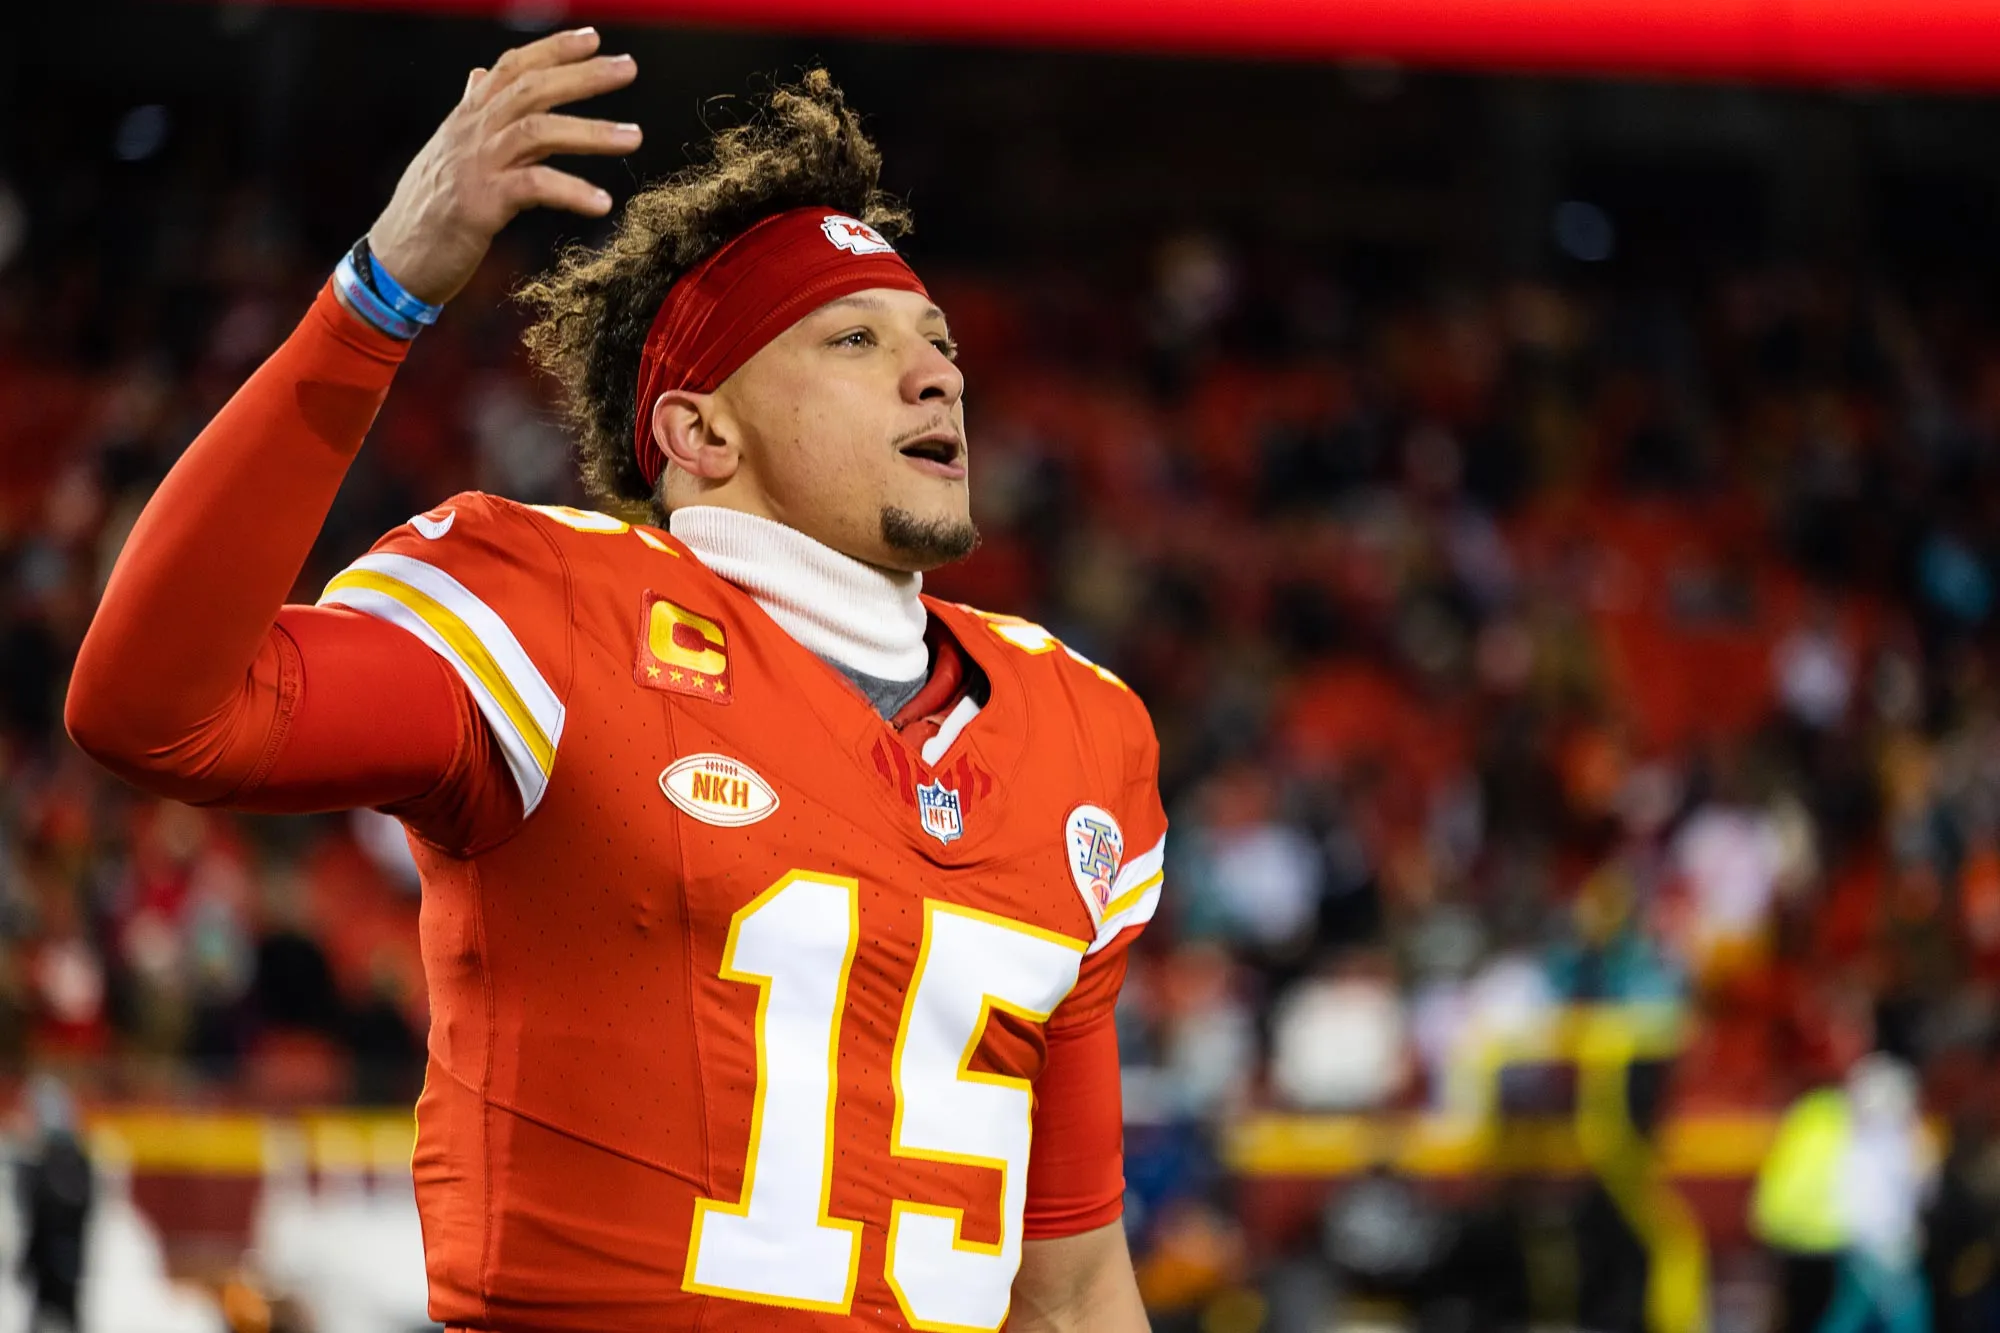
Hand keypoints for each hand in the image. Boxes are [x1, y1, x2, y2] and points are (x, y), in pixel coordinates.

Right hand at [365, 28, 639, 305]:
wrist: (397, 258)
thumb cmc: (429, 208)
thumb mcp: (450, 152)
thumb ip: (473, 111)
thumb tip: (481, 74)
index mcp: (468, 118)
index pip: (512, 68)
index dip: (552, 49)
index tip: (593, 37)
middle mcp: (472, 132)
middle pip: (532, 89)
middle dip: (583, 76)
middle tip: (628, 67)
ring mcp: (476, 166)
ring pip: (538, 131)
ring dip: (590, 131)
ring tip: (634, 137)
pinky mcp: (481, 204)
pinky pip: (535, 187)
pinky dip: (572, 192)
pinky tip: (602, 203)